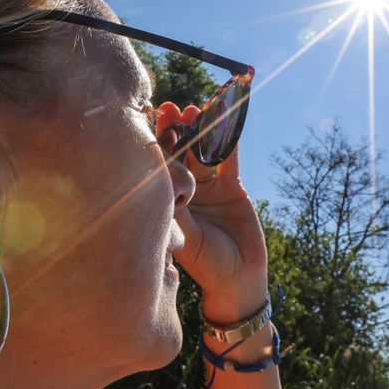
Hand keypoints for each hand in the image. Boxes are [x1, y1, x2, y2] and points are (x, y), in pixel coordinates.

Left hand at [156, 102, 268, 324]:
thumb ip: (173, 206)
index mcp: (168, 200)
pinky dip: (229, 141)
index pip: (160, 165)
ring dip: (202, 130)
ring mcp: (209, 188)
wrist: (238, 279)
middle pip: (180, 153)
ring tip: (196, 109)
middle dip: (177, 130)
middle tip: (171, 108)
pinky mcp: (232, 188)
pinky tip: (226, 120)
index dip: (157, 143)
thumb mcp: (183, 233)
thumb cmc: (205, 263)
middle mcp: (186, 191)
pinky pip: (229, 159)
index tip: (151, 122)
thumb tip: (157, 177)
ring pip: (204, 151)